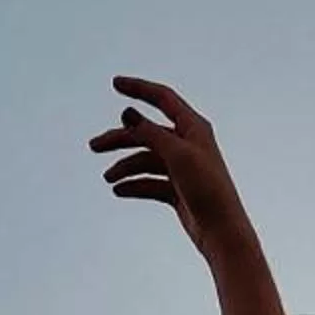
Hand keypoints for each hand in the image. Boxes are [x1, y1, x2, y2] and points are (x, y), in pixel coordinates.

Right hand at [87, 76, 253, 257]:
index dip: (139, 89)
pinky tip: (119, 191)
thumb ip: (150, 133)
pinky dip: (135, 185)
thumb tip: (126, 113)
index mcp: (193, 127)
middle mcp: (187, 143)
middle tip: (94, 146)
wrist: (221, 231)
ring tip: (107, 179)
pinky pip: (150, 183)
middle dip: (120, 139)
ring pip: (146, 160)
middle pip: (147, 133)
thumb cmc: (207, 189)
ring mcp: (182, 168)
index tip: (115, 84)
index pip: (162, 99)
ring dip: (125, 167)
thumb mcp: (177, 155)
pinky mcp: (177, 191)